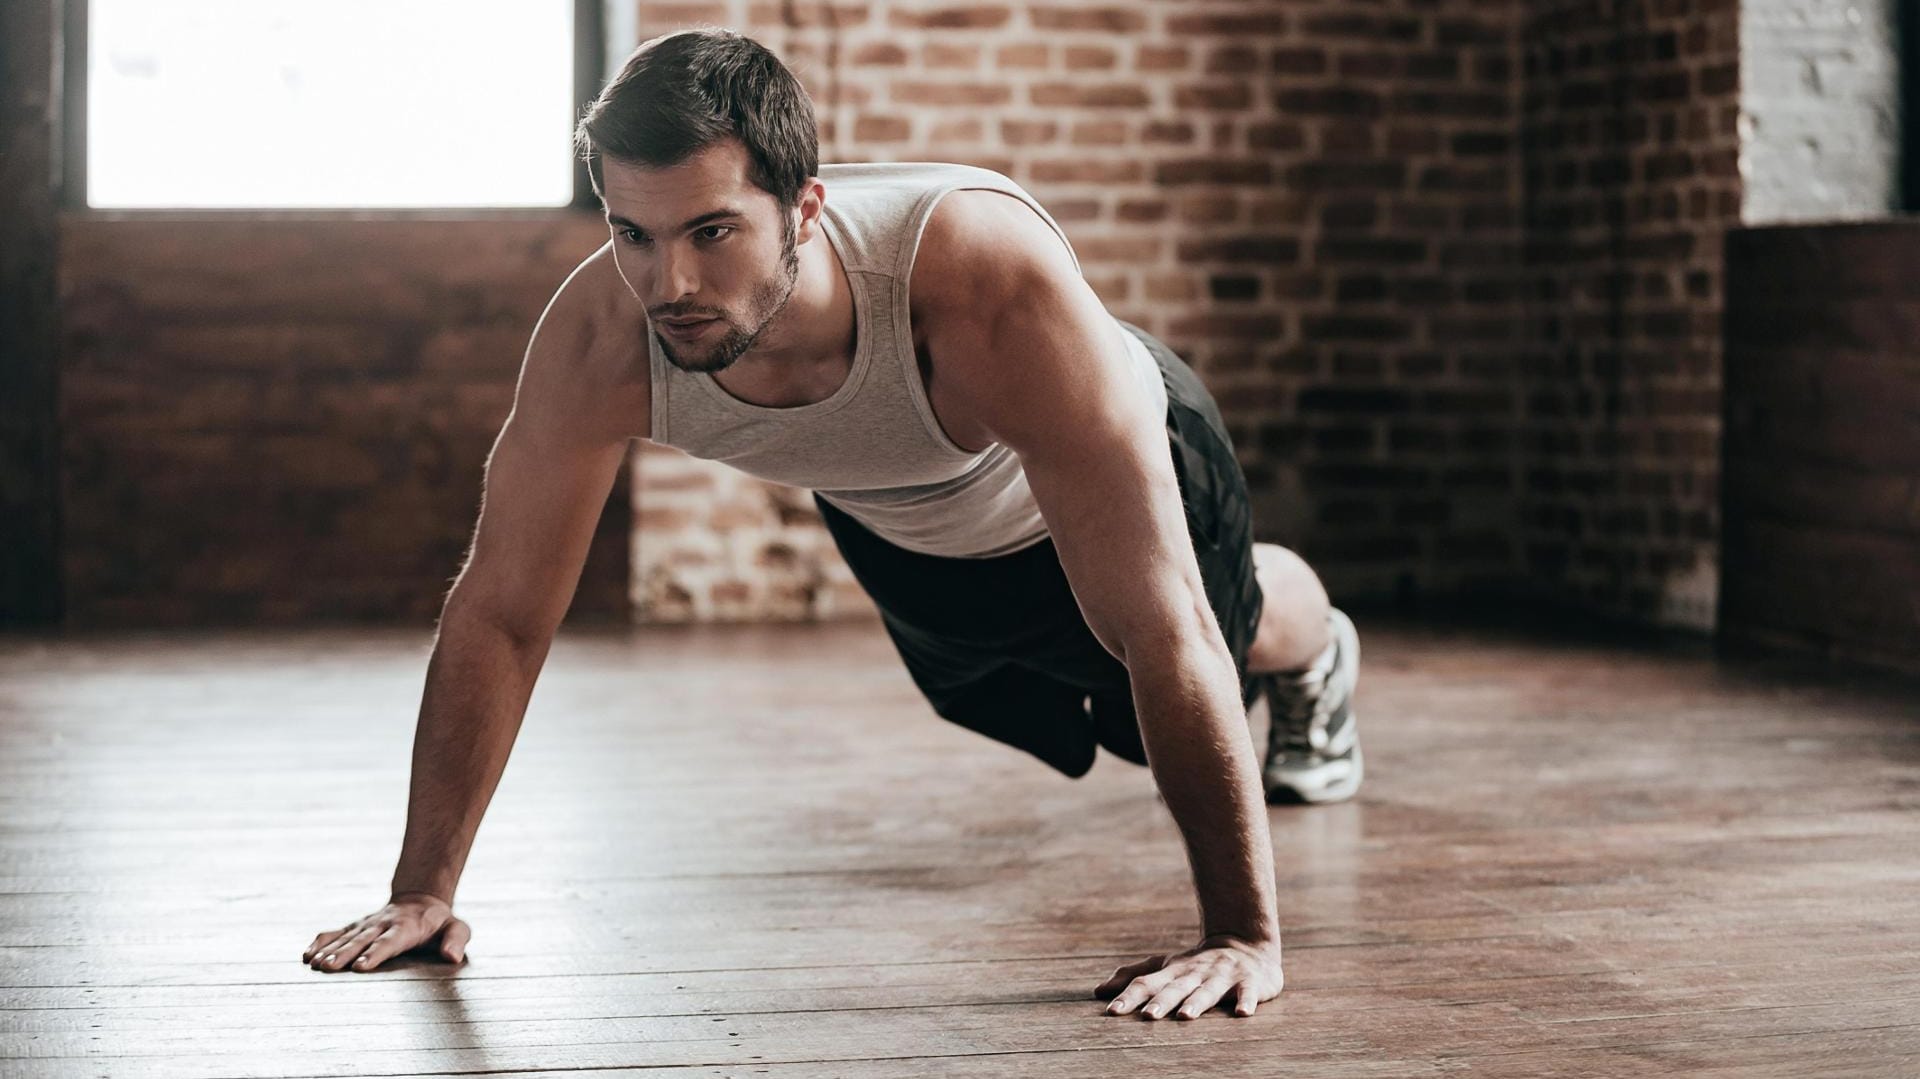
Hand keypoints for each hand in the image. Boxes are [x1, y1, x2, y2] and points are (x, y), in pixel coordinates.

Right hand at [303, 892, 470, 972]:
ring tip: (313, 965)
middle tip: (328, 968)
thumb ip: (456, 940)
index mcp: (406, 927)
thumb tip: (452, 956)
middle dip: (344, 954)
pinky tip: (306, 956)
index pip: (389, 942)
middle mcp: (382, 925)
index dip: (375, 953)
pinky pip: (335, 933)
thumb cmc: (439, 922)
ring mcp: (366, 925)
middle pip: (362, 941)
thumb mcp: (457, 928)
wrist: (421, 900)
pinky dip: (321, 943)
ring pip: (345, 938)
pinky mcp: (356, 927)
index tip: (361, 966)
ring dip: (329, 951)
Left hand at [1094, 934, 1283, 1018]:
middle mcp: (1195, 973)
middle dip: (1161, 1002)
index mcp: (1173, 972)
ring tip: (1185, 1016)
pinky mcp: (1249, 981)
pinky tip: (1242, 1013)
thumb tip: (1098, 991)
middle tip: (1147, 1016)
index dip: (1129, 997)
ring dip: (1197, 1003)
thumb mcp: (1167, 967)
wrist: (1247, 944)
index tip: (1111, 1012)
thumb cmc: (1199, 964)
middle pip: (1176, 988)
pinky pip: (1248, 992)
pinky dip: (1246, 1001)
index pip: (1147, 983)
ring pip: (1208, 991)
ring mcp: (1222, 976)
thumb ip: (1135, 977)